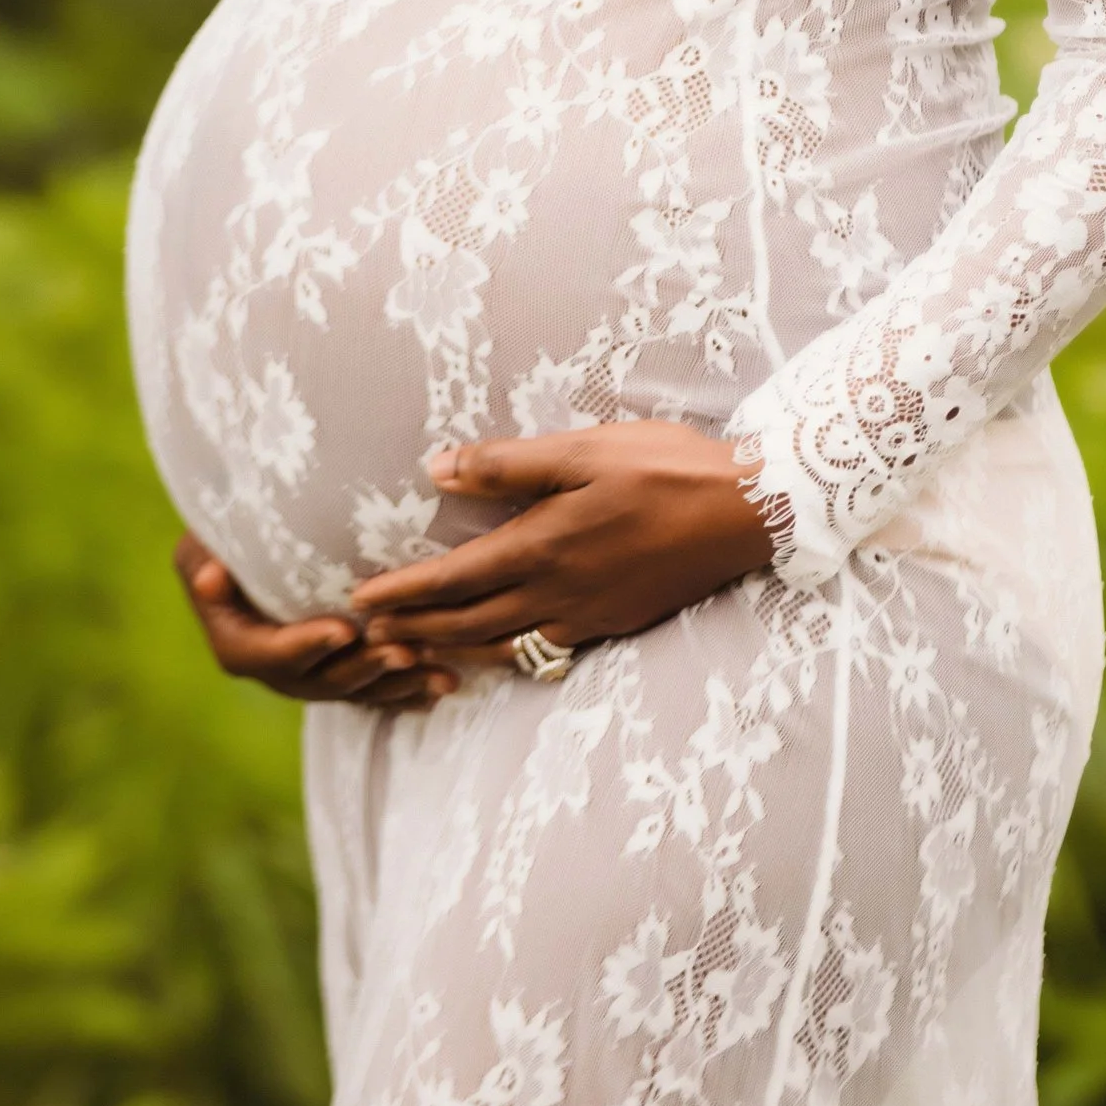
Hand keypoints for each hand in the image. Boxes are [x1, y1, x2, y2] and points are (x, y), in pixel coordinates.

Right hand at [175, 532, 458, 708]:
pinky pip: (374, 692)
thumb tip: (211, 577)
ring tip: (439, 677)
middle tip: (403, 652)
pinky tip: (442, 689)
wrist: (253, 543)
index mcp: (237, 642)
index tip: (343, 631)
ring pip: (354, 691)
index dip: (306, 646)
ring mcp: (309, 676)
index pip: (268, 654)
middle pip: (318, 681)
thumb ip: (203, 560)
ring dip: (396, 685)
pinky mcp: (340, 672)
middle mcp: (274, 669)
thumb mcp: (206, 541)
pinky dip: (406, 691)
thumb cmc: (230, 533)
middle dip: (363, 670)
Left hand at [345, 421, 774, 667]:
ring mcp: (588, 616)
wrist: (745, 512)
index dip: (403, 592)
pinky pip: (544, 651)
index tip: (360, 601)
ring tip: (415, 650)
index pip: (454, 578)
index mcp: (544, 545)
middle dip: (413, 629)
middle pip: (468, 622)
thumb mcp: (584, 449)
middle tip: (367, 636)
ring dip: (452, 649)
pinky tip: (495, 651)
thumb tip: (437, 469)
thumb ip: (509, 463)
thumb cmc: (664, 467)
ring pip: (503, 644)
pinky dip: (505, 655)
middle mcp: (558, 591)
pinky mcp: (614, 624)